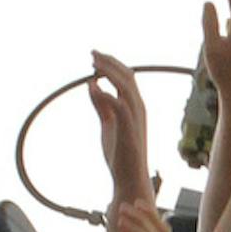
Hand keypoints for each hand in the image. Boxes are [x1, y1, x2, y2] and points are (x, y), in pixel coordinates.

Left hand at [88, 50, 155, 204]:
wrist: (129, 178)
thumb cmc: (120, 154)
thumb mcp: (107, 124)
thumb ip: (100, 105)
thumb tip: (91, 84)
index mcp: (135, 106)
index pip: (127, 78)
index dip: (112, 65)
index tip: (95, 57)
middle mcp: (139, 108)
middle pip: (127, 76)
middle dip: (109, 62)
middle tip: (92, 54)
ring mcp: (136, 117)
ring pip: (126, 86)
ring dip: (109, 72)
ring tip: (93, 63)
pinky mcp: (128, 128)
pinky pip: (119, 104)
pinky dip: (106, 94)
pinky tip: (93, 88)